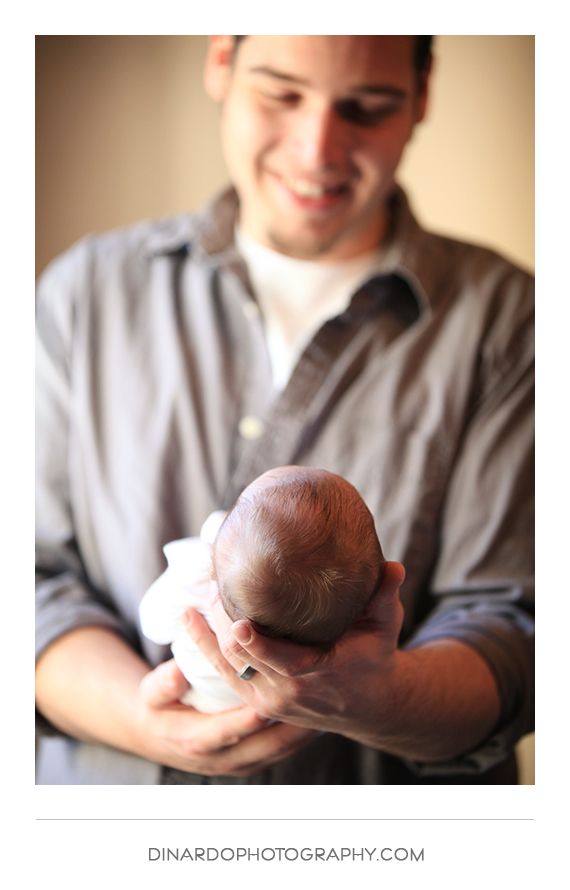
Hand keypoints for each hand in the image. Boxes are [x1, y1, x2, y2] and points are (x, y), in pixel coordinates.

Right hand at [134, 656, 318, 775]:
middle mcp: (222, 757)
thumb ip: (164, 683)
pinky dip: (298, 737)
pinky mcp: (250, 759)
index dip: (252, 717)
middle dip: (291, 728)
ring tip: (329, 711)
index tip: (273, 701)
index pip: (229, 730)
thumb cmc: (157, 707)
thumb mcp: (151, 693)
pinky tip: (319, 719)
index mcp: (197, 740)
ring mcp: (238, 762)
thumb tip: (178, 670)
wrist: (157, 735)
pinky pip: (279, 751)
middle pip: (264, 747)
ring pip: (277, 751)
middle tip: (319, 707)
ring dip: (302, 734)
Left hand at [183, 562, 406, 742]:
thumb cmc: (373, 658)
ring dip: (204, 636)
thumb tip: (394, 566)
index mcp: (315, 673)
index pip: (278, 660)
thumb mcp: (384, 628)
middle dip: (221, 624)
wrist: (368, 704)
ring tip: (190, 603)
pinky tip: (190, 623)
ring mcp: (267, 700)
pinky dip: (205, 650)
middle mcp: (286, 691)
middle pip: (241, 660)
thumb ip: (384, 596)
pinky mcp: (256, 700)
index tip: (237, 619)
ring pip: (224, 669)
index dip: (254, 642)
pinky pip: (224, 675)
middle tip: (211, 584)